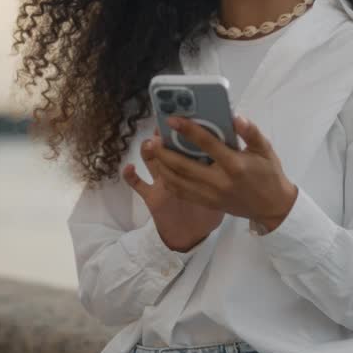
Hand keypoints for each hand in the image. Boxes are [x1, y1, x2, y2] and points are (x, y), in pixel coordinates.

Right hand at [124, 131, 223, 251]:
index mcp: (195, 167)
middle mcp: (176, 171)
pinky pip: (138, 185)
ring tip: (150, 144)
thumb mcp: (217, 190)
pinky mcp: (152, 197)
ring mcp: (161, 182)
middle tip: (165, 126)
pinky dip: (131, 176)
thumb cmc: (210, 209)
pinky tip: (129, 168)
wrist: (195, 232)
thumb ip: (222, 173)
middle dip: (165, 137)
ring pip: (152, 162)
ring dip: (149, 152)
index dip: (186, 133)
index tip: (186, 121)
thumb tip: (223, 151)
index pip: (189, 146)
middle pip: (169, 148)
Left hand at [146, 115, 298, 231]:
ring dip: (162, 166)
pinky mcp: (207, 203)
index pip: (207, 144)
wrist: (273, 207)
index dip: (188, 130)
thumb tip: (235, 117)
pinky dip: (169, 181)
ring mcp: (212, 195)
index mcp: (235, 165)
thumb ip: (250, 132)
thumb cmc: (269, 174)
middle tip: (152, 139)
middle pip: (184, 166)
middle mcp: (220, 182)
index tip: (172, 119)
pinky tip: (163, 169)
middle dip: (165, 152)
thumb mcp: (265, 149)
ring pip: (178, 181)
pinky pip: (182, 193)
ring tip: (154, 151)